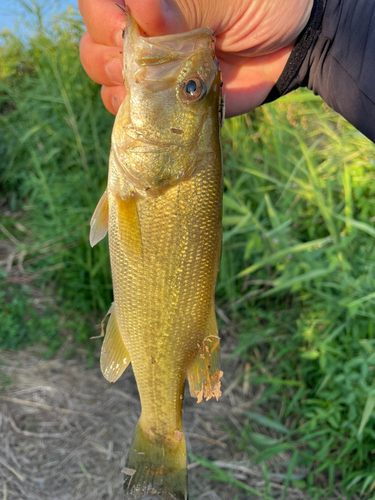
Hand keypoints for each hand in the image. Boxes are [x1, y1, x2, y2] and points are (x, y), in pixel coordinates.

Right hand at [78, 0, 313, 116]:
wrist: (290, 49)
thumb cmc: (263, 5)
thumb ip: (184, 6)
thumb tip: (143, 12)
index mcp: (152, 0)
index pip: (99, 2)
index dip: (102, 15)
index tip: (125, 32)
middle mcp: (143, 28)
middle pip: (93, 38)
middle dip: (107, 53)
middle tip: (137, 65)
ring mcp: (150, 65)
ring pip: (103, 72)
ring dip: (116, 83)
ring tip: (149, 86)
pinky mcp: (162, 99)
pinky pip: (126, 108)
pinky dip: (129, 110)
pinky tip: (151, 107)